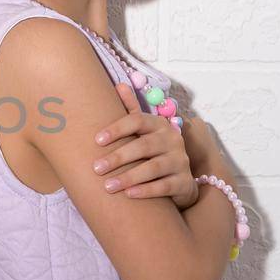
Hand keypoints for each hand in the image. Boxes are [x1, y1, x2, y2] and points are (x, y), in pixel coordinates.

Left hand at [93, 81, 197, 209]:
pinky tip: (129, 195)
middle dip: (119, 157)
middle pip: (144, 146)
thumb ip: (132, 110)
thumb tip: (120, 85)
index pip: (138, 121)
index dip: (117, 129)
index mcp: (158, 124)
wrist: (179, 179)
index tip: (96, 140)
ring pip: (154, 168)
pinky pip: (164, 186)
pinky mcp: (184, 182)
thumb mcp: (143, 131)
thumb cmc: (153, 152)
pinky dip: (146, 190)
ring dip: (129, 177)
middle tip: (96, 168)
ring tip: (108, 186)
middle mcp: (172, 140)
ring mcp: (180, 161)